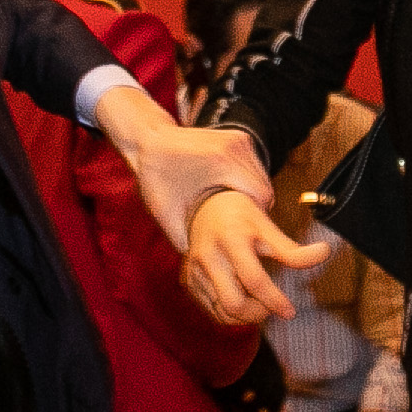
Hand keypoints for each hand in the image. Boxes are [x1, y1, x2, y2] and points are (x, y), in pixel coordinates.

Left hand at [96, 88, 274, 250]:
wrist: (147, 140)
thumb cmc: (154, 177)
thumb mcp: (166, 212)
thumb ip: (187, 239)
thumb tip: (205, 272)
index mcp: (221, 161)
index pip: (260, 197)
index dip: (254, 220)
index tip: (241, 237)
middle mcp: (236, 146)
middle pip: (264, 189)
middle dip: (252, 212)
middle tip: (237, 232)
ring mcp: (239, 139)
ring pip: (262, 178)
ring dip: (251, 198)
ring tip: (233, 218)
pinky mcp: (238, 139)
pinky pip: (254, 168)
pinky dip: (246, 184)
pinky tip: (231, 199)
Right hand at [183, 186, 331, 325]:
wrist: (205, 209)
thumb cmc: (241, 218)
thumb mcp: (267, 228)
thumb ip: (292, 248)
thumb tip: (325, 253)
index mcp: (231, 240)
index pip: (253, 279)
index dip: (274, 300)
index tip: (290, 312)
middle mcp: (209, 257)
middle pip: (233, 303)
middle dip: (257, 313)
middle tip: (270, 306)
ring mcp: (195, 272)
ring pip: (222, 312)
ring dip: (245, 316)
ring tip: (258, 302)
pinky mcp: (189, 283)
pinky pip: (213, 311)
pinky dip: (231, 314)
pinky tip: (243, 300)